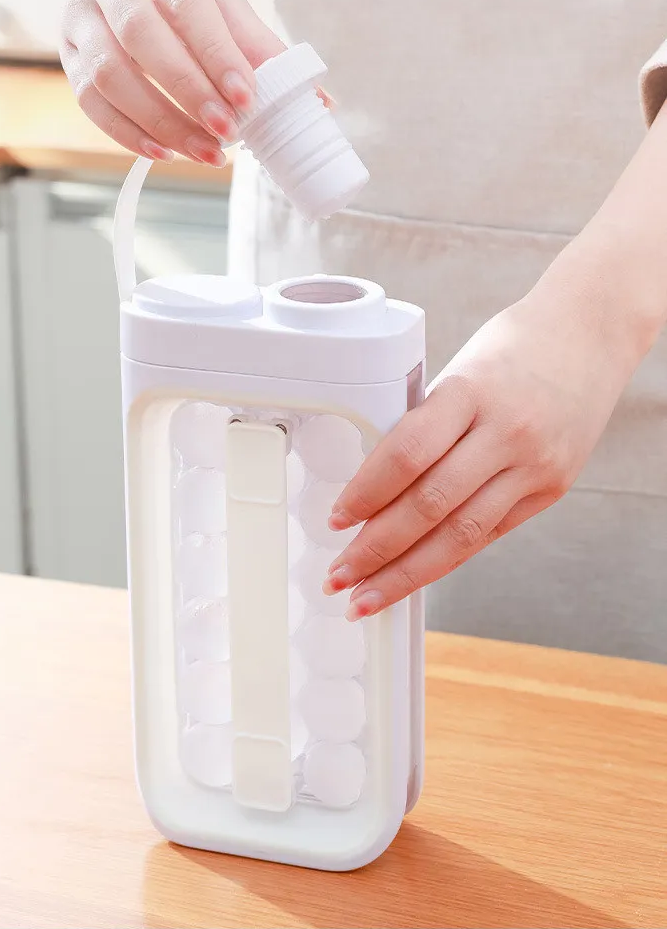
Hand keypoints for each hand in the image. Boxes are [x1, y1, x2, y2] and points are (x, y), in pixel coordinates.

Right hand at [59, 0, 284, 163]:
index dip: (216, 54)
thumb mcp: (223, 3)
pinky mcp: (63, 50)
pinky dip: (127, 133)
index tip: (247, 97)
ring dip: (159, 120)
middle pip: (139, 35)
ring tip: (204, 151)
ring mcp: (75, 10)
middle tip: (227, 131)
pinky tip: (165, 152)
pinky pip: (88, 100)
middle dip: (187, 90)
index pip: (185, 2)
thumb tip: (319, 102)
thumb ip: (262, 48)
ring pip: (106, 73)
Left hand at [323, 266, 637, 619]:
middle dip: (376, 549)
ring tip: (368, 597)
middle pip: (430, 505)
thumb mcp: (462, 368)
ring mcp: (534, 465)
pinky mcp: (552, 488)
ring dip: (407, 573)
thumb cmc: (516, 344)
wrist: (592, 332)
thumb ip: (428, 421)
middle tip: (338, 576)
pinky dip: (447, 556)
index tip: (336, 518)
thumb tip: (375, 481)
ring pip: (460, 534)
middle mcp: (506, 432)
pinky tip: (416, 574)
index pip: (406, 453)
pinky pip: (490, 533)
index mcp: (470, 390)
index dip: (365, 493)